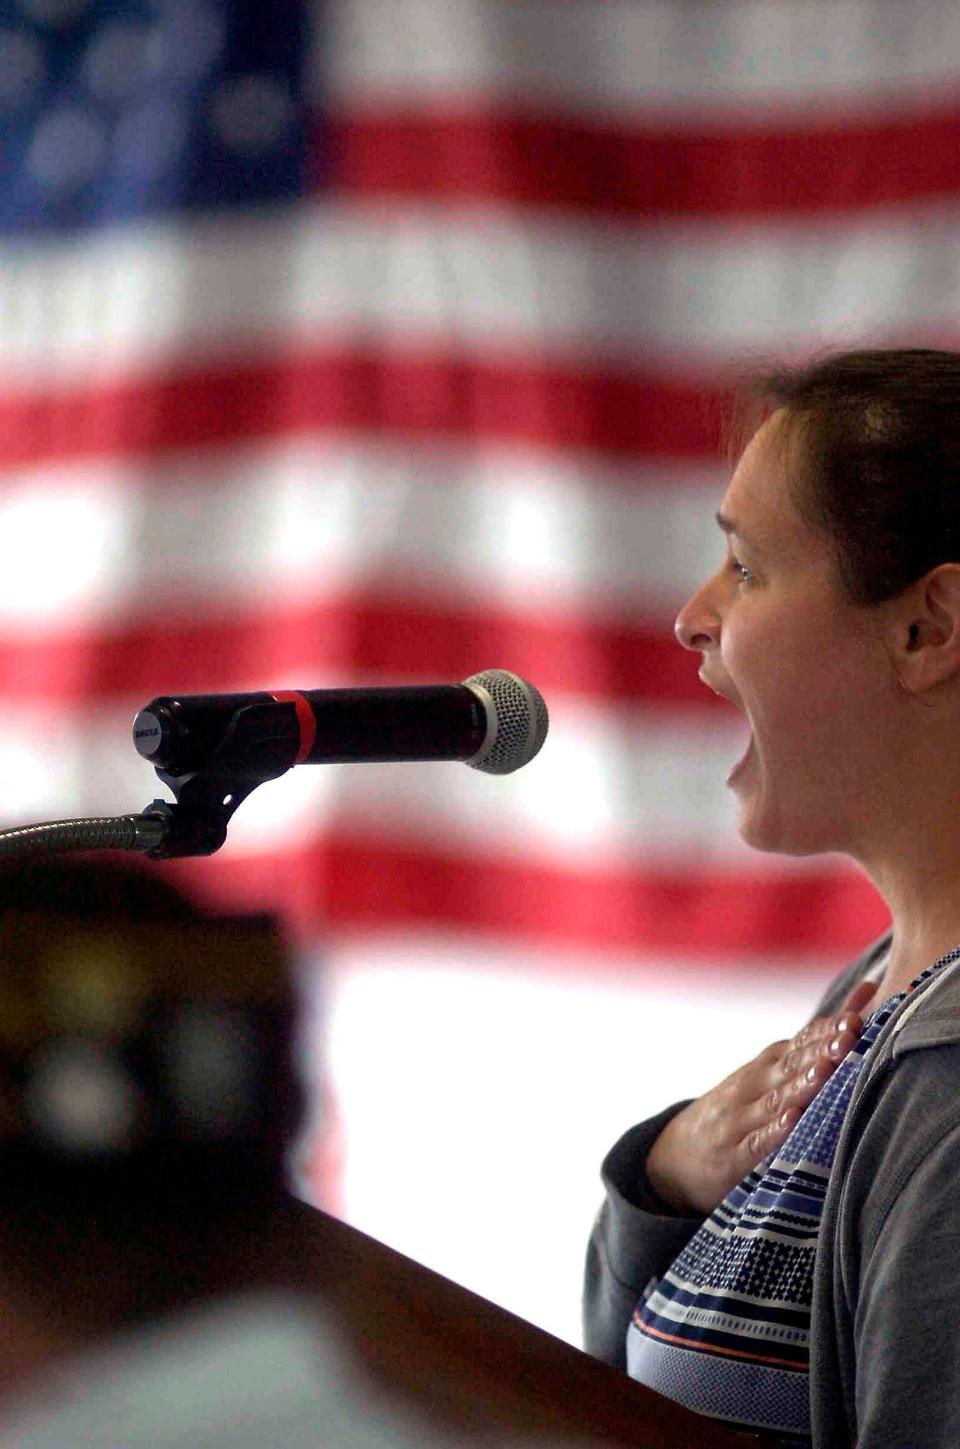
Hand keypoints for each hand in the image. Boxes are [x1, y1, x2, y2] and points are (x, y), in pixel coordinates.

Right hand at [645, 978, 878, 1216]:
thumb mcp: (769, 1073)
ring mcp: (741, 1119)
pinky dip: (774, 1132)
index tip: (857, 1018)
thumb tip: (868, 992)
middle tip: (850, 1036)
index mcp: (767, 1065)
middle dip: (822, 1050)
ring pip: (775, 1100)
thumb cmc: (740, 1107)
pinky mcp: (734, 1156)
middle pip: (791, 1065)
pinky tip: (792, 1121)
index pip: (799, 1041)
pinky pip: (756, 1142)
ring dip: (801, 1085)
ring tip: (825, 1071)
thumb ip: (815, 1043)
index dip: (827, 1031)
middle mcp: (754, 1085)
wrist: (677, 1154)